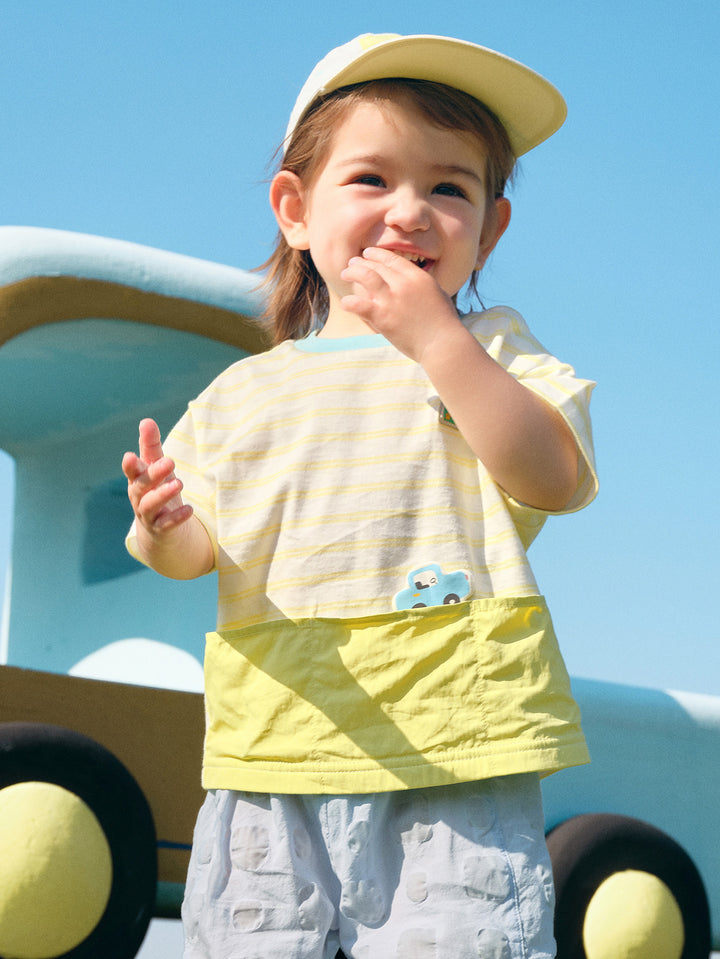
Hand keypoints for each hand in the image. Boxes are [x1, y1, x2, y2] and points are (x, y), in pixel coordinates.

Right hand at [122, 418, 192, 536]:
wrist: (158, 531)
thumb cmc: (156, 491)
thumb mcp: (155, 469)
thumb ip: (151, 446)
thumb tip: (146, 420)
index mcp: (137, 480)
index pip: (132, 471)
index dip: (131, 465)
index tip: (131, 456)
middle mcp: (139, 497)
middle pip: (141, 486)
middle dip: (153, 474)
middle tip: (170, 462)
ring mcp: (148, 515)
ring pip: (150, 505)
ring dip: (163, 495)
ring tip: (179, 484)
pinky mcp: (160, 530)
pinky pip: (165, 525)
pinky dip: (176, 517)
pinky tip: (189, 509)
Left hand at [339, 247, 460, 362]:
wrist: (442, 344)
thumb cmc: (443, 323)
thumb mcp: (436, 293)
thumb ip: (420, 284)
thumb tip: (410, 280)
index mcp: (417, 277)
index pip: (391, 258)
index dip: (376, 254)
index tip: (368, 254)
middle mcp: (403, 284)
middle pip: (376, 265)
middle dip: (361, 262)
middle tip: (352, 263)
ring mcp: (391, 300)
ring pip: (364, 276)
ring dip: (352, 272)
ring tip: (345, 274)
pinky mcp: (382, 317)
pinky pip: (358, 304)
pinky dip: (349, 302)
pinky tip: (346, 303)